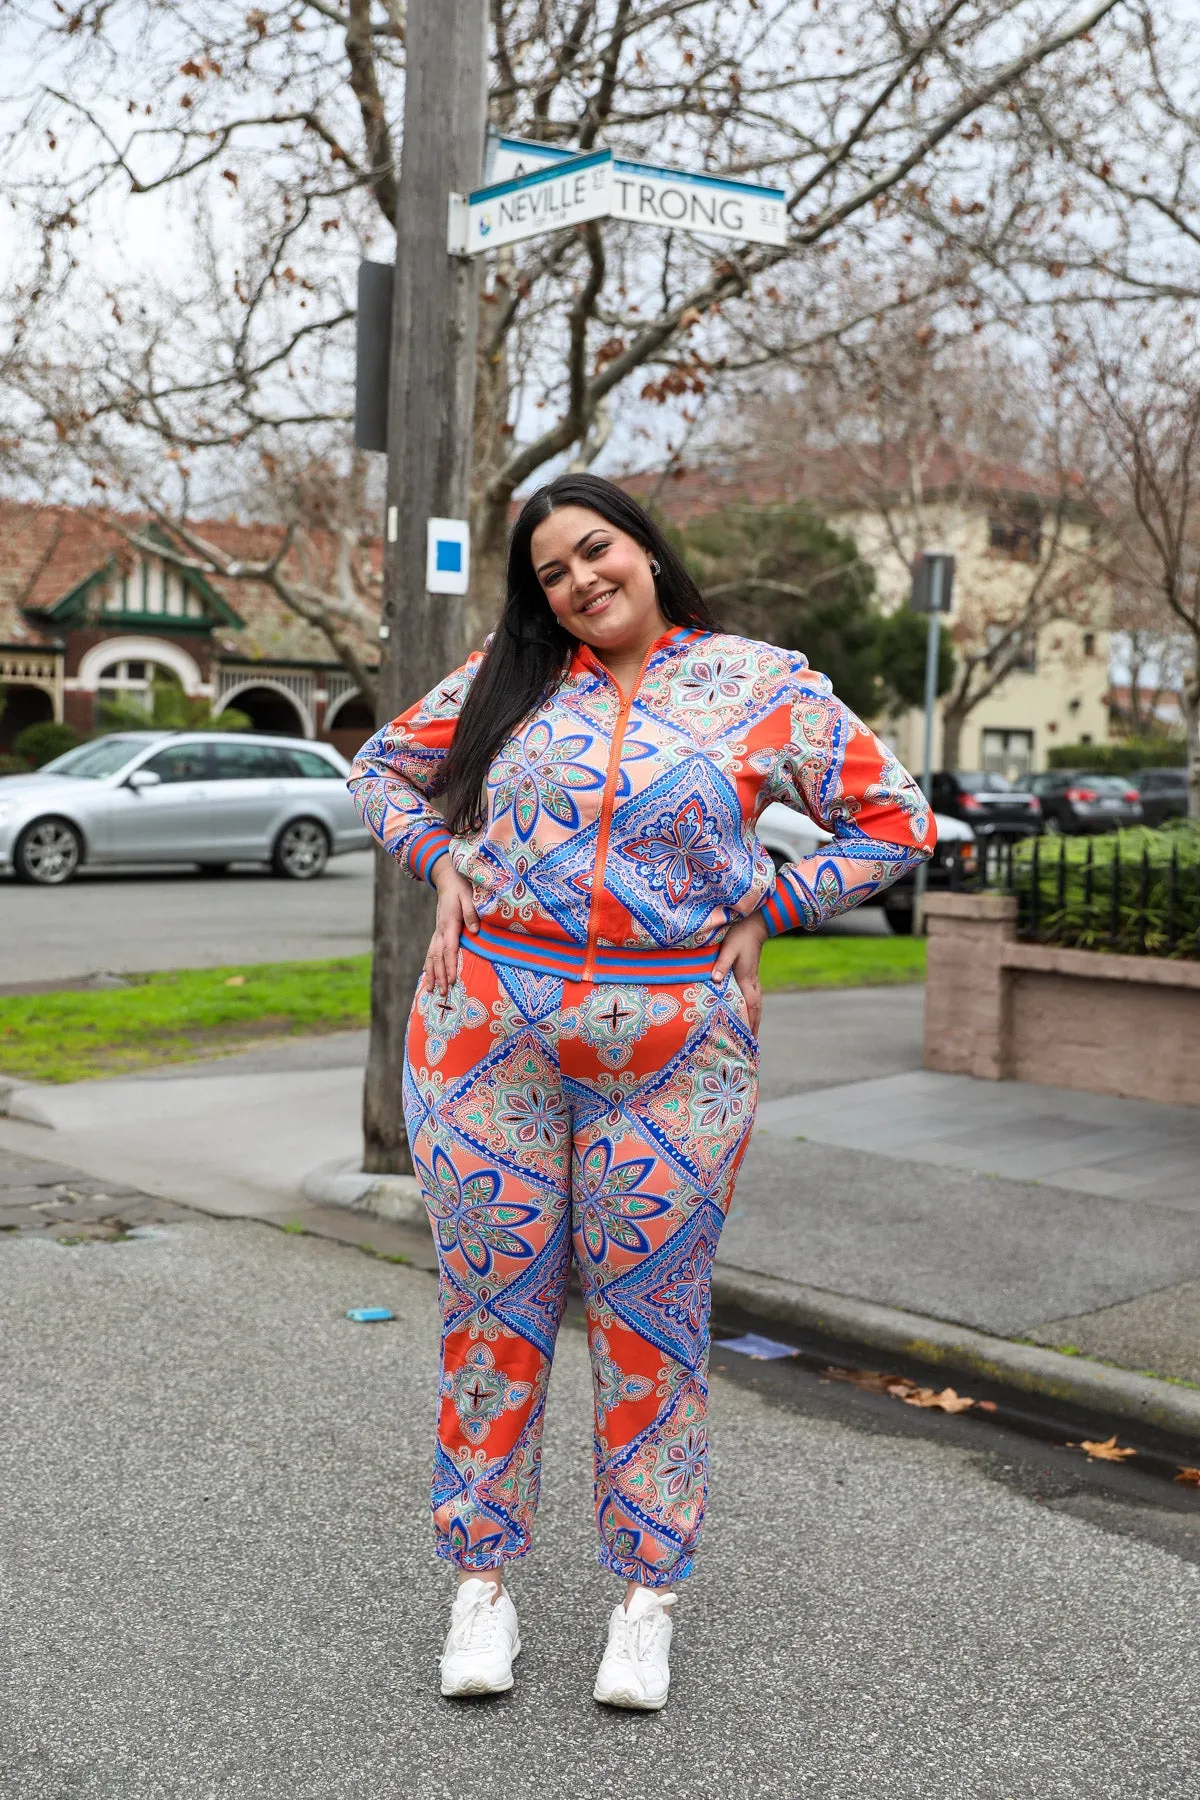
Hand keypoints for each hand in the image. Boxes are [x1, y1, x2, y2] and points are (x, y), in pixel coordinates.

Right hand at [423, 859, 479, 997]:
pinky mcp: (437, 932)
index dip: (450, 966)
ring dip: (431, 974)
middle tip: (442, 993)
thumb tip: (475, 930)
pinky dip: (428, 965)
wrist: (448, 880)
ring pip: (431, 956)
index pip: (449, 949)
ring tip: (429, 990)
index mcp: (449, 924)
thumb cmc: (461, 889)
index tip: (452, 980)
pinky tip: (427, 975)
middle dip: (440, 976)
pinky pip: (430, 952)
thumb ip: (472, 913)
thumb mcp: (469, 897)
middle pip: (437, 957)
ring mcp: (437, 932)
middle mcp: (440, 930)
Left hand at [711, 911, 768, 1033]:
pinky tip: (749, 1012)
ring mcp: (753, 979)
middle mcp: (752, 982)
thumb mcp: (728, 949)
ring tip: (752, 1033)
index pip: (750, 1006)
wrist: (754, 924)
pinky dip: (753, 1009)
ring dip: (755, 1019)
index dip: (750, 1022)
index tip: (749, 1038)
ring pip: (757, 1004)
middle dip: (754, 1026)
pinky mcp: (751, 975)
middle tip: (752, 1043)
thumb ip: (721, 965)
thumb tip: (715, 980)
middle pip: (756, 1009)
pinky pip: (754, 997)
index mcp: (747, 979)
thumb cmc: (739, 936)